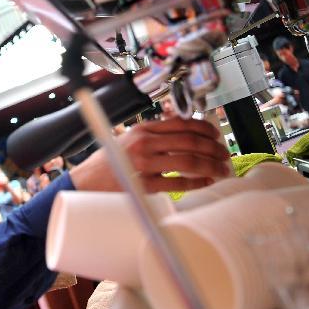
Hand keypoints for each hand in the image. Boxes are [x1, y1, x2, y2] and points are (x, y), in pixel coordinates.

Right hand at [70, 117, 231, 192]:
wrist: (84, 182)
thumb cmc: (107, 163)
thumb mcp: (128, 140)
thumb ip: (152, 137)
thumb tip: (183, 138)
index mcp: (143, 130)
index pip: (181, 124)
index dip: (204, 129)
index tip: (216, 135)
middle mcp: (145, 143)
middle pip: (189, 141)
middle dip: (213, 148)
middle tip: (224, 155)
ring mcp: (144, 164)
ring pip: (187, 161)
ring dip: (210, 165)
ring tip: (221, 170)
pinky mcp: (143, 184)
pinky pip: (177, 183)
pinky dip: (196, 182)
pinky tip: (206, 182)